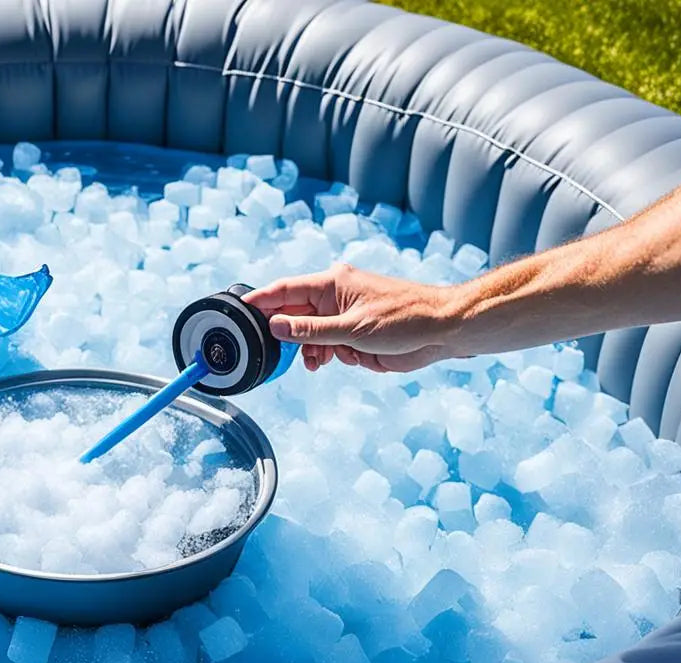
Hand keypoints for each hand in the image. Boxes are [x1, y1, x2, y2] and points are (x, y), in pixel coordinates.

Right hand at [244, 264, 460, 372]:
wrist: (441, 331)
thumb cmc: (404, 319)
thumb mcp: (351, 329)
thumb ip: (310, 331)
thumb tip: (275, 326)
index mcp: (331, 284)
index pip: (285, 290)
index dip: (261, 300)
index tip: (240, 309)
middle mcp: (334, 297)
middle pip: (295, 315)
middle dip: (291, 337)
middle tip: (284, 353)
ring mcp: (344, 315)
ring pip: (311, 335)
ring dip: (312, 350)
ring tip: (321, 362)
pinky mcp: (355, 333)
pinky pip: (329, 345)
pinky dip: (330, 354)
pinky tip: (342, 359)